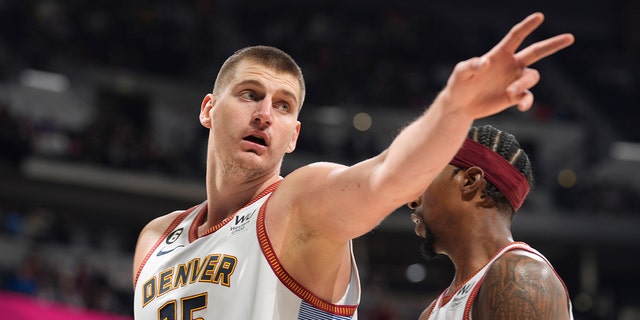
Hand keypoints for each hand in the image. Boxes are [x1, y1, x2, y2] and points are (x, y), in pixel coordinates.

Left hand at [441, 12, 574, 118]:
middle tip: (570, 37)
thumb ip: (469, 66)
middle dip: (553, 44)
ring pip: (531, 77)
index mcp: (499, 54)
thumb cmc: (459, 85)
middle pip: (536, 51)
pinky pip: (527, 97)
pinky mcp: (514, 97)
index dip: (527, 26)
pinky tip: (521, 106)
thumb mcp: (460, 74)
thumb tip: (484, 62)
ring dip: (523, 84)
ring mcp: (514, 80)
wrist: (461, 105)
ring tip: (510, 92)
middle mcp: (511, 64)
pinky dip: (527, 101)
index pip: (516, 37)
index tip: (539, 16)